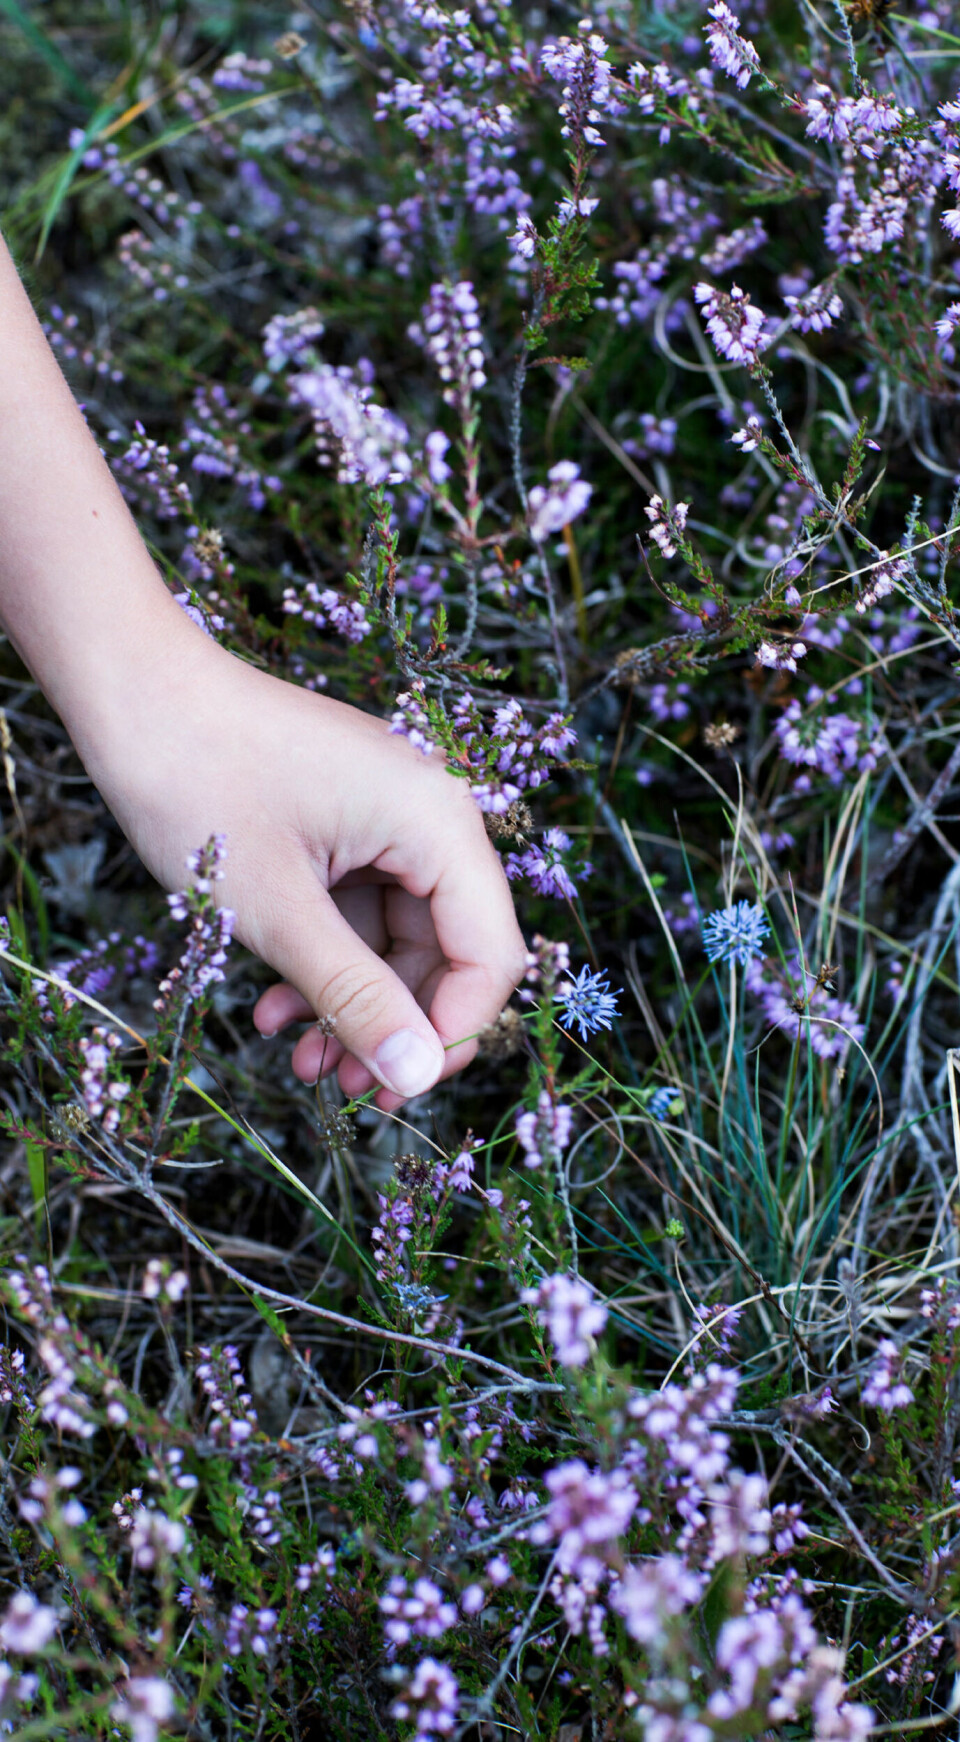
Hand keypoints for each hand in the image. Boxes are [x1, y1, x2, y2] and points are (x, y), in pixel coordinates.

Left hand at [83, 618, 526, 1110]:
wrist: (131, 694)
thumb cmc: (198, 784)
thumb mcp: (278, 909)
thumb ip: (356, 996)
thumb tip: (418, 1077)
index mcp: (437, 821)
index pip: (490, 952)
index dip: (452, 1031)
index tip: (393, 1086)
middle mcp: (428, 816)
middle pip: (448, 951)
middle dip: (393, 1025)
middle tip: (340, 1089)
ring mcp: (387, 819)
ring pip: (397, 941)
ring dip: (350, 1004)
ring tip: (293, 1056)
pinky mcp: (347, 824)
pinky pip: (358, 912)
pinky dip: (323, 963)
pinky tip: (271, 1005)